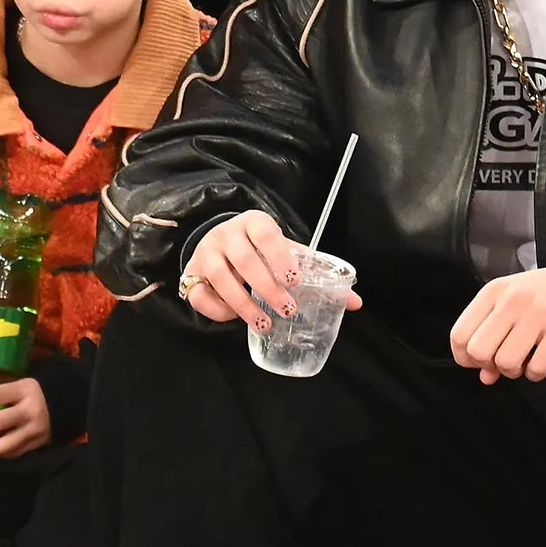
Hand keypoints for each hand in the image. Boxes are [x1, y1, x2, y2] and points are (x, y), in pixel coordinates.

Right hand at [181, 209, 362, 330]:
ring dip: (244, 305)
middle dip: (267, 288)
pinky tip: (235, 317)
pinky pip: (199, 294)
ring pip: (220, 278)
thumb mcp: (286, 252)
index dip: (281, 257)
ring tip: (264, 324)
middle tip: (288, 310)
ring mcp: (206, 252)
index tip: (295, 280)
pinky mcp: (191, 273)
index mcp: (254, 223)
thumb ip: (316, 273)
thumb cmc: (260, 248)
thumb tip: (354, 302)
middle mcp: (227, 234)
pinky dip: (217, 309)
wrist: (220, 241)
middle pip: (244, 260)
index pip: (267, 234)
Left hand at [450, 263, 545, 383]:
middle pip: (479, 351)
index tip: (479, 362)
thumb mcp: (511, 306)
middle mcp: (513, 300)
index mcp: (494, 292)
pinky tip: (542, 362)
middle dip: (489, 365)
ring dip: (514, 371)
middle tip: (504, 361)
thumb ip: (491, 337)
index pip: (459, 335)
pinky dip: (536, 373)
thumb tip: (484, 376)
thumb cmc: (544, 296)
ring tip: (525, 361)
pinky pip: (536, 367)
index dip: (465, 358)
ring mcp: (539, 314)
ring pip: (506, 362)